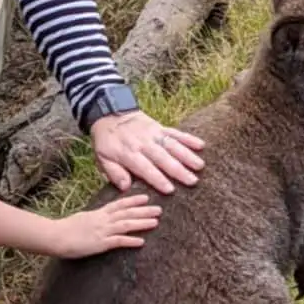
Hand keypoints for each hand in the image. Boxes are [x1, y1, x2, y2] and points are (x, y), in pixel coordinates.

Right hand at [53, 194, 161, 258]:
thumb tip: (102, 215)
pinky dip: (130, 241)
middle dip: (144, 211)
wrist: (54, 236)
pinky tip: (141, 242)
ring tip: (156, 222)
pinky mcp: (100, 244)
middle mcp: (102, 220)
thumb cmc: (65, 229)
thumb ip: (95, 217)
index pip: (119, 204)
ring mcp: (102, 231)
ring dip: (142, 223)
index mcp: (98, 213)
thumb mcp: (83, 218)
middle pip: (127, 213)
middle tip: (160, 209)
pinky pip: (118, 241)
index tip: (146, 197)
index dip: (133, 200)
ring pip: (126, 225)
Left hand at [90, 111, 205, 193]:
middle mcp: (144, 144)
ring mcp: (154, 134)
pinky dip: (189, 138)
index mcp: (128, 153)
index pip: (145, 168)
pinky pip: (176, 133)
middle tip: (192, 181)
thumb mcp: (102, 158)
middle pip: (163, 158)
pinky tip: (201, 145)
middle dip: (178, 170)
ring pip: (173, 146)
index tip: (170, 190)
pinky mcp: (161, 127)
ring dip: (187, 156)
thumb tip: (125, 187)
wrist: (109, 113)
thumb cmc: (107, 141)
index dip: (157, 179)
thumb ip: (114, 172)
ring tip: (200, 166)